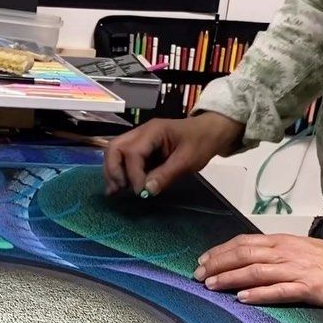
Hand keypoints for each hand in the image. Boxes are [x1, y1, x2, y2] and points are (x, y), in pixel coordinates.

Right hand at [104, 113, 243, 196]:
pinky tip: (120, 187)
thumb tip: (146, 190)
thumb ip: (166, 175)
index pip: (132, 152)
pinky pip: (123, 158)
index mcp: (153, 131)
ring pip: (114, 152)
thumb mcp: (188, 160)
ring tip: (116, 192)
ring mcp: (139, 139)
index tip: (140, 191)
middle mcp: (141, 133)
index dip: (133, 174)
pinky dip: (119, 172)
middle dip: (113, 170)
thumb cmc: (201, 143)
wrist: (210, 131)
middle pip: (114, 148)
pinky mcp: (141, 148)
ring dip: (113, 172)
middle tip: (119, 190)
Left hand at [194, 233, 322, 313]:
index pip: (244, 242)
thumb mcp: (299, 250)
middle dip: (218, 264)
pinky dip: (259, 294)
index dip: (221, 251)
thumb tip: (248, 259)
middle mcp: (286, 253)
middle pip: (244, 254)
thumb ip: (275, 253)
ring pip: (256, 271)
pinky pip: (279, 291)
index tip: (202, 260)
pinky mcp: (308, 288)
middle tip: (197, 275)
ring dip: (231, 278)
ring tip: (211, 285)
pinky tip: (243, 299)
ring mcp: (296, 270)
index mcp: (283, 242)